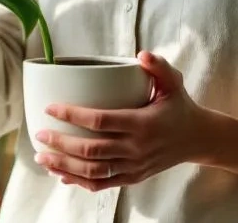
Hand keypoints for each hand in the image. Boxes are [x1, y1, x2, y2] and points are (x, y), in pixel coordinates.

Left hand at [33, 51, 211, 190]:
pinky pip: (101, 184)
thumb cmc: (179, 106)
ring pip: (93, 171)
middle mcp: (137, 149)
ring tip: (42, 157)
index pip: (101, 121)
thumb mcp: (174, 82)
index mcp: (143, 124)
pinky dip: (78, 181)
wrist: (197, 139)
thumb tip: (141, 54)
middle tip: (39, 134)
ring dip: (64, 166)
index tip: (50, 107)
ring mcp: (134, 167)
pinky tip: (60, 174)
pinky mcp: (132, 178)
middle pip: (91, 150)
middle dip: (61, 143)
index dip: (73, 115)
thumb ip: (159, 66)